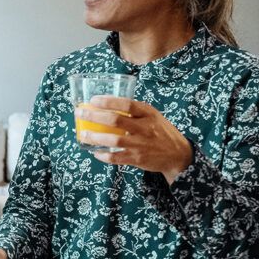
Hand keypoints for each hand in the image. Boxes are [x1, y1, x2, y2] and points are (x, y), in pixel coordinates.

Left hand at [76, 96, 193, 183]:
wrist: (178, 154)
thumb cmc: (161, 131)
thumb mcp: (154, 116)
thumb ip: (136, 111)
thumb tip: (109, 104)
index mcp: (149, 113)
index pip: (127, 104)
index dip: (108, 101)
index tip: (93, 100)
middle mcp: (145, 128)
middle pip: (116, 120)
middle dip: (95, 116)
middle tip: (80, 114)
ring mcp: (141, 144)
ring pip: (114, 140)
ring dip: (95, 137)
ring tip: (83, 134)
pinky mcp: (138, 159)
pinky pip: (117, 157)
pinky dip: (104, 155)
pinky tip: (96, 152)